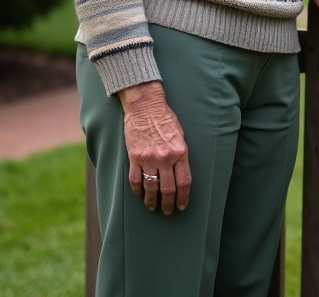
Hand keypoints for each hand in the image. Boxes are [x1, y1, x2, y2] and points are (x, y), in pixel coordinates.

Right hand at [119, 81, 190, 214]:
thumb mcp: (181, 136)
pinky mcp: (134, 157)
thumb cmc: (165, 119)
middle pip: (168, 189)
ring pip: (151, 188)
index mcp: (180, 152)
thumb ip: (180, 155)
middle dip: (168, 204)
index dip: (183, 197)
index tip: (182, 206)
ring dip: (152, 201)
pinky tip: (140, 195)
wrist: (145, 106)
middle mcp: (165, 158)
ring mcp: (148, 158)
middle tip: (167, 211)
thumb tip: (179, 174)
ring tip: (152, 207)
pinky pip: (135, 179)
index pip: (184, 182)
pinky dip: (137, 190)